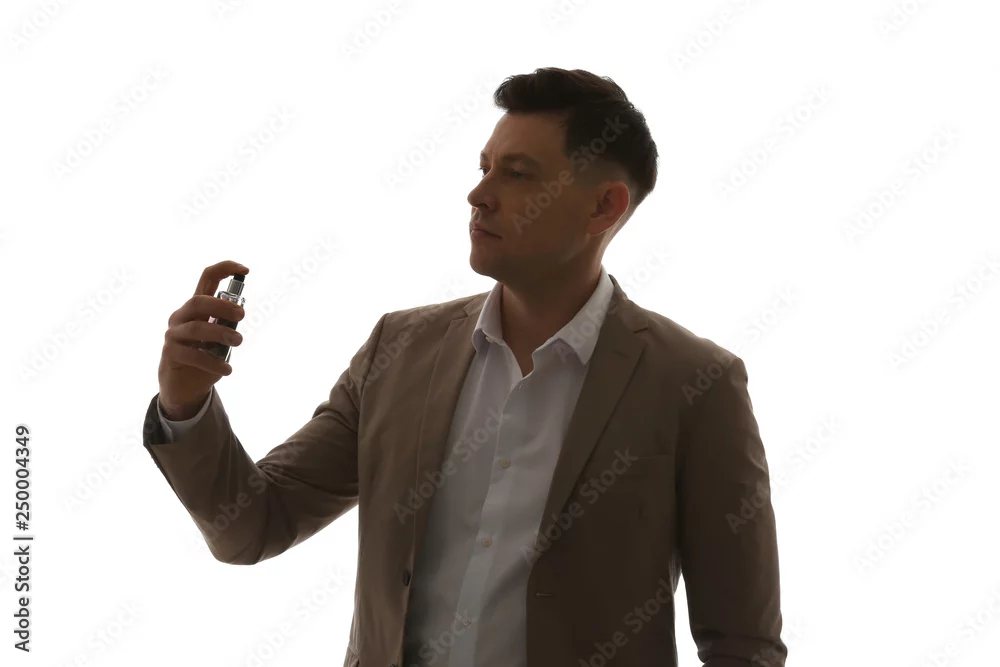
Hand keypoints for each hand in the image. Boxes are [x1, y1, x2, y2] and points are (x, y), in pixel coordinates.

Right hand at [158, 260, 248, 419]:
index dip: (224, 269)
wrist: (185, 386)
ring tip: (238, 342)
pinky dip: (213, 363)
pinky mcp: (170, 353)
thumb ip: (227, 323)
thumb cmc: (205, 356)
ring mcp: (174, 334)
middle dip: (222, 306)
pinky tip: (227, 370)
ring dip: (221, 334)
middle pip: (198, 302)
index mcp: (197, 307)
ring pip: (196, 328)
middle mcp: (182, 316)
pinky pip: (192, 355)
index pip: (206, 279)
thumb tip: (240, 310)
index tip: (245, 269)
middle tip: (242, 315)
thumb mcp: (220, 338)